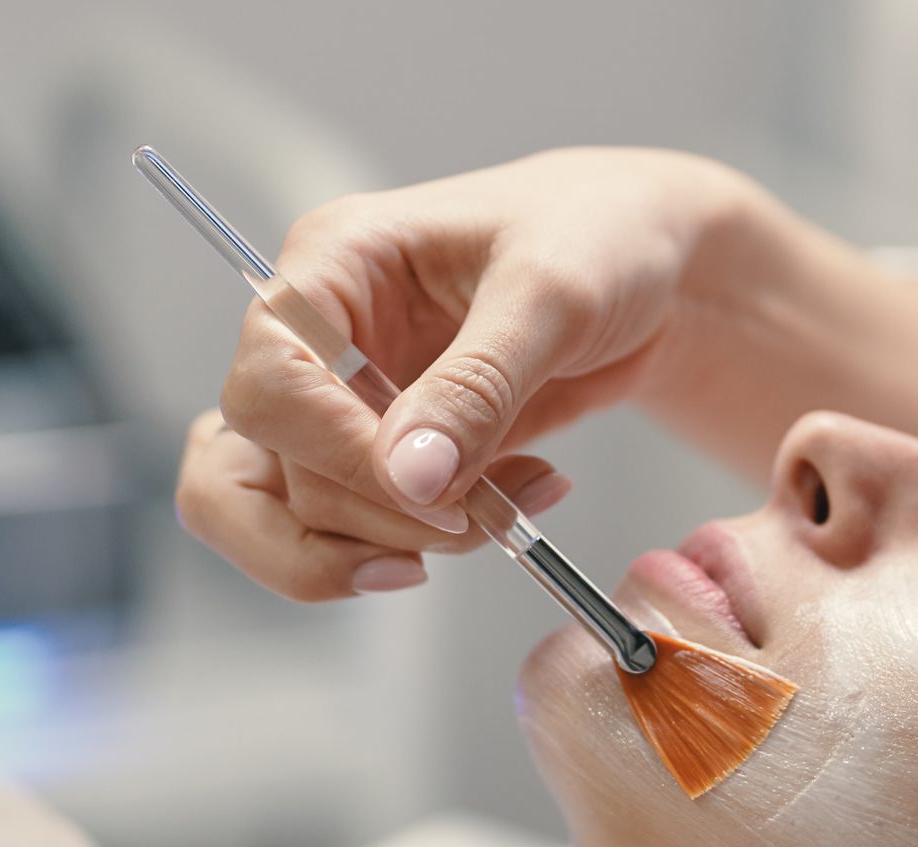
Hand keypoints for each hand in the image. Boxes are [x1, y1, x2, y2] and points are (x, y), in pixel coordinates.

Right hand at [188, 147, 754, 598]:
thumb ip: (478, 384)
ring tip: (507, 512)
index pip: (269, 382)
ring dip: (399, 542)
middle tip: (472, 520)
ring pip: (298, 517)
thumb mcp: (552, 292)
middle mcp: (319, 338)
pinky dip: (430, 542)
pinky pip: (364, 531)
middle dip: (369, 519)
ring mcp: (346, 403)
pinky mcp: (387, 454)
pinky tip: (514, 505)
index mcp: (331, 264)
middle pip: (266, 469)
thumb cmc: (599, 232)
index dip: (334, 453)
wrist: (651, 263)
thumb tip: (410, 475)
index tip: (430, 489)